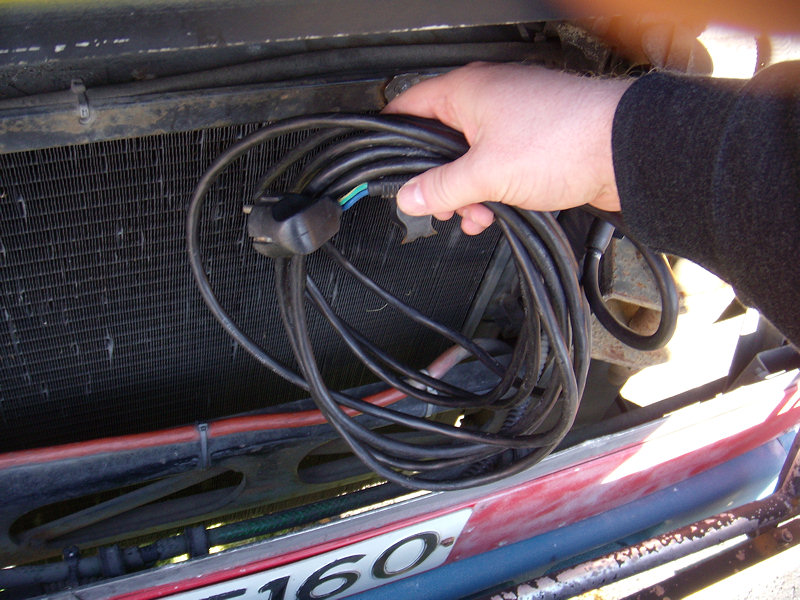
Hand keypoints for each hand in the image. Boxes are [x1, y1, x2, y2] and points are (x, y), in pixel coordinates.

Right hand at [382, 62, 631, 233]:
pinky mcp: (534, 140)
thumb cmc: (564, 139)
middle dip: (438, 180)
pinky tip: (494, 212)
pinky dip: (491, 189)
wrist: (622, 151)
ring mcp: (512, 118)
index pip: (409, 107)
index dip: (393, 138)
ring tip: (473, 215)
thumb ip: (441, 187)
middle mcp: (488, 98)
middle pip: (440, 140)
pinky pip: (498, 165)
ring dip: (467, 192)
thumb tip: (410, 196)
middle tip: (438, 205)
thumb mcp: (486, 174)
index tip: (386, 166)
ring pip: (470, 158)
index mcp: (466, 90)